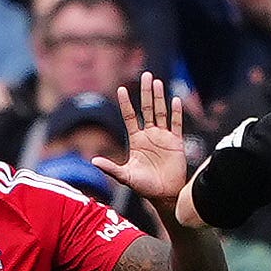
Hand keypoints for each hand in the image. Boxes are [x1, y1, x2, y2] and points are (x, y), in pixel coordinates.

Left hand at [93, 74, 188, 203]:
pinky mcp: (176, 143)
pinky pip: (176, 124)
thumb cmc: (144, 187)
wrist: (165, 195)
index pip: (130, 117)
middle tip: (146, 75)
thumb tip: (93, 161)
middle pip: (147, 109)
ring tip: (157, 82)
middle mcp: (150, 136)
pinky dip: (176, 113)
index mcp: (137, 140)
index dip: (126, 104)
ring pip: (161, 112)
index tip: (121, 89)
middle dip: (146, 92)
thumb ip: (111, 168)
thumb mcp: (125, 176)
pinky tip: (174, 100)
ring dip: (160, 97)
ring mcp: (164, 138)